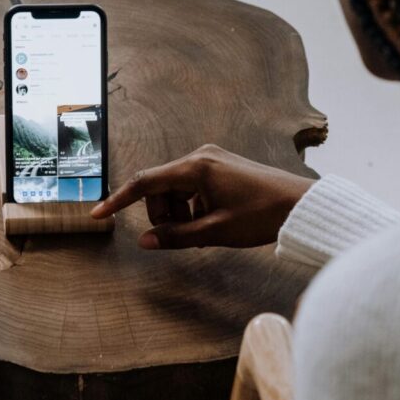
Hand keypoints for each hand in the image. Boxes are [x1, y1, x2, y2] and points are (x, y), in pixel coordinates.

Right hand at [91, 144, 314, 249]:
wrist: (301, 205)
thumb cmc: (262, 217)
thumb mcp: (216, 232)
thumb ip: (176, 236)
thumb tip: (145, 242)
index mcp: (196, 168)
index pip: (144, 182)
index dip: (118, 200)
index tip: (97, 214)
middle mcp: (200, 157)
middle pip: (160, 188)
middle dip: (162, 215)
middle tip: (185, 237)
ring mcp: (211, 160)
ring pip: (175, 190)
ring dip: (179, 213)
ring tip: (204, 231)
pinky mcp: (220, 167)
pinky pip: (192, 188)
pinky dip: (193, 207)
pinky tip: (213, 222)